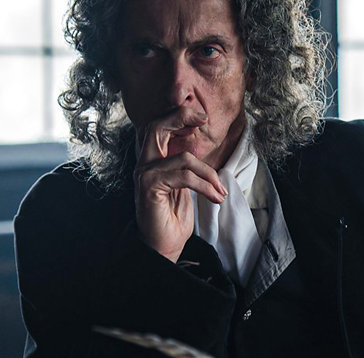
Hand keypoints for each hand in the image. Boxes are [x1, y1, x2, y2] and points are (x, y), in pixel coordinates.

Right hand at [132, 108, 227, 261]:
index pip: (158, 127)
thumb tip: (198, 145)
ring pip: (184, 158)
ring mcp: (144, 175)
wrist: (164, 246)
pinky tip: (215, 197)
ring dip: (210, 174)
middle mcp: (144, 164)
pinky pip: (185, 177)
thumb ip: (185, 165)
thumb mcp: (184, 184)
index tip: (201, 118)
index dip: (178, 116)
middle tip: (203, 120)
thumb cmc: (174, 217)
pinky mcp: (150, 187)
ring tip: (220, 190)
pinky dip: (206, 186)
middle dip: (182, 118)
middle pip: (157, 127)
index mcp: (151, 161)